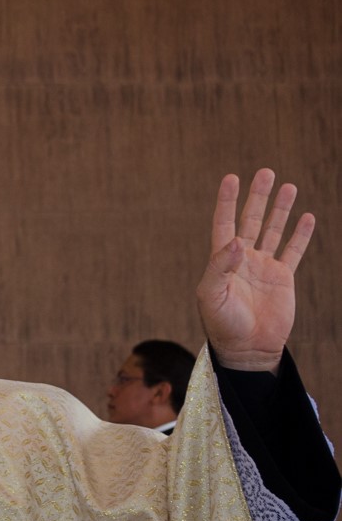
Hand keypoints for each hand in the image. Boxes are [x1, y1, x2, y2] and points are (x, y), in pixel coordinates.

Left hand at [196, 169, 314, 372]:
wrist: (246, 348)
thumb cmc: (222, 323)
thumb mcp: (212, 295)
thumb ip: (220, 267)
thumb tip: (236, 241)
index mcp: (222, 260)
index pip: (224, 222)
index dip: (227, 200)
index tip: (232, 178)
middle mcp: (242, 259)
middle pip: (250, 220)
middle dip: (257, 197)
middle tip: (266, 172)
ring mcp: (264, 267)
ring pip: (273, 230)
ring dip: (280, 209)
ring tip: (288, 186)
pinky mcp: (282, 278)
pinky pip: (293, 251)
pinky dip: (301, 235)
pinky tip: (307, 217)